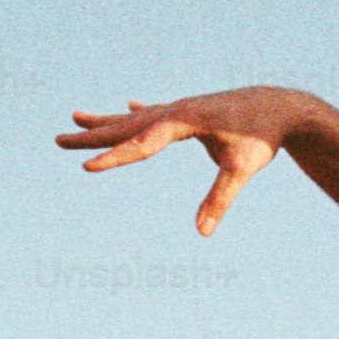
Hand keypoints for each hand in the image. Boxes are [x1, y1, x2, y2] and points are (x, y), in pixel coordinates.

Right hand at [58, 85, 314, 235]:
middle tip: (58, 140)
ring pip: (135, 118)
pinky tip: (129, 106)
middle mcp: (175, 110)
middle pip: (126, 126)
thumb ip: (221, 198)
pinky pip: (155, 115)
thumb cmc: (262, 136)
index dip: (115, 158)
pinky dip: (137, 115)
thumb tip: (203, 232)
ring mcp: (180, 109)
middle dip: (92, 136)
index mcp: (184, 120)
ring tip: (74, 117)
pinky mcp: (188, 112)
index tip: (87, 168)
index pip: (142, 144)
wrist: (280, 106)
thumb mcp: (243, 168)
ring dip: (105, 121)